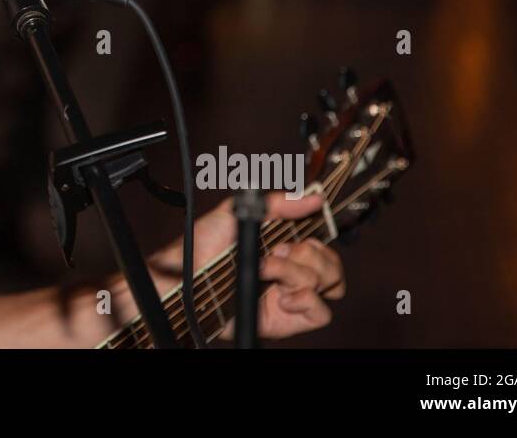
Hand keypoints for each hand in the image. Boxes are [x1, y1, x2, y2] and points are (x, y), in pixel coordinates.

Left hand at [150, 192, 345, 340]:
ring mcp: (290, 295)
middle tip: (277, 249)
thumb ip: (278, 203)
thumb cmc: (204, 244)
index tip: (302, 233)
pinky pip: (321, 313)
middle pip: (330, 265)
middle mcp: (290, 271)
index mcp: (283, 246)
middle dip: (307, 253)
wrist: (185, 275)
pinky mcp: (286, 320)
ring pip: (327, 285)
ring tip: (266, 268)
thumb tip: (313, 197)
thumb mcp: (238, 211)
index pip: (322, 245)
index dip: (319, 238)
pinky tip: (282, 296)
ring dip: (296, 272)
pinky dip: (307, 299)